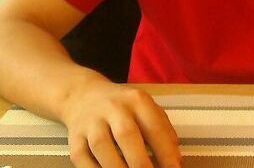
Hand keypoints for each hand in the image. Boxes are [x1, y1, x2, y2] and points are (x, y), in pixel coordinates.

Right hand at [60, 78, 180, 167]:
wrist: (84, 95)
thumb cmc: (124, 107)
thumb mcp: (146, 107)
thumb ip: (162, 129)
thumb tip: (175, 159)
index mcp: (137, 100)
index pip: (154, 125)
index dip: (165, 150)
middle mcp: (114, 108)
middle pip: (127, 135)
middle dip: (140, 162)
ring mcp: (91, 122)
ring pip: (102, 147)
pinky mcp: (74, 139)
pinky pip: (83, 159)